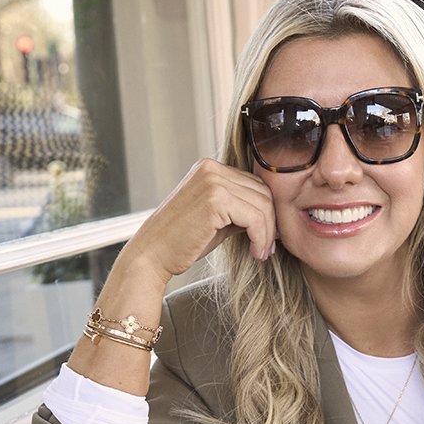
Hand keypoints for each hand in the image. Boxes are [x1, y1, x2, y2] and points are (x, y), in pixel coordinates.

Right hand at [129, 159, 276, 282]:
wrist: (152, 255)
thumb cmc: (181, 242)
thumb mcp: (215, 218)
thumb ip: (237, 208)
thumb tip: (270, 214)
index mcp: (209, 168)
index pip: (254, 183)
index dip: (266, 211)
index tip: (267, 237)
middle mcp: (211, 168)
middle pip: (262, 192)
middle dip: (271, 222)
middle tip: (267, 248)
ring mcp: (212, 181)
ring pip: (263, 205)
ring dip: (268, 233)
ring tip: (262, 253)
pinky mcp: (215, 200)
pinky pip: (255, 218)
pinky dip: (261, 238)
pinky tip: (256, 253)